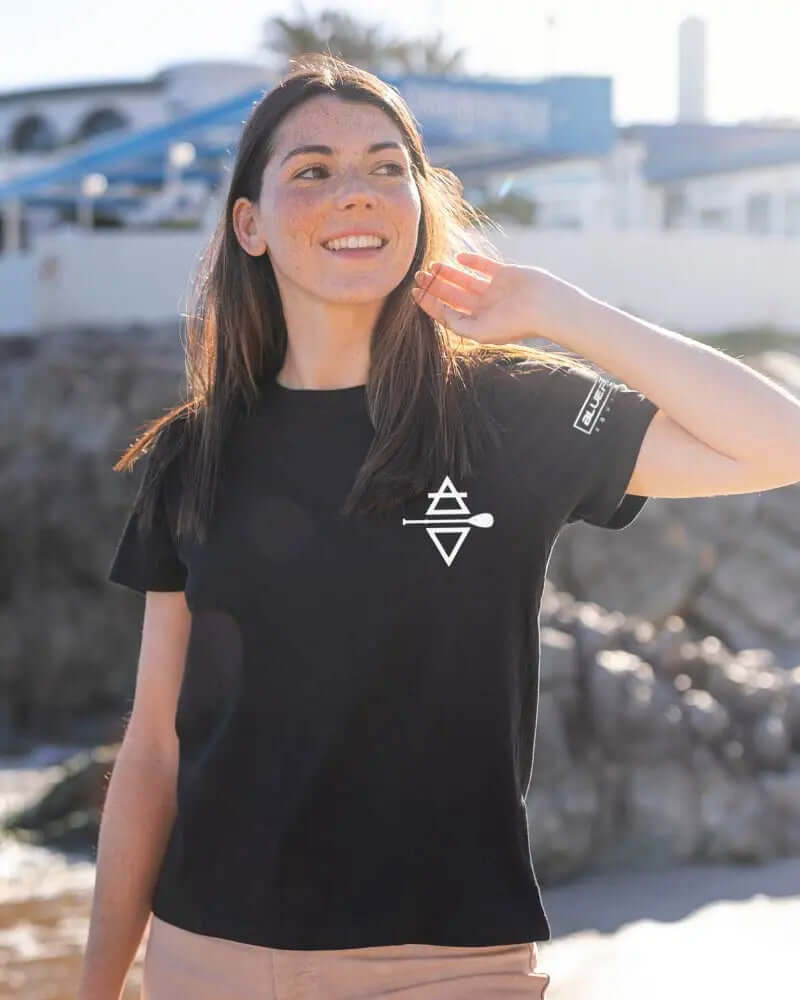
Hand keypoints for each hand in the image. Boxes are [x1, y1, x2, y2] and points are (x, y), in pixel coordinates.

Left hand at [410, 251, 580, 344]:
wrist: (545, 306)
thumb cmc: (514, 323)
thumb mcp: (480, 331)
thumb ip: (458, 323)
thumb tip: (443, 312)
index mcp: (477, 322)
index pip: (447, 312)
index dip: (429, 303)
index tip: (414, 292)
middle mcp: (484, 307)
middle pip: (453, 295)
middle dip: (435, 285)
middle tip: (418, 274)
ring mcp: (494, 290)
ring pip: (465, 280)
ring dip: (449, 273)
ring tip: (432, 265)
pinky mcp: (505, 274)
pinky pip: (484, 266)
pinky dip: (471, 261)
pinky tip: (458, 257)